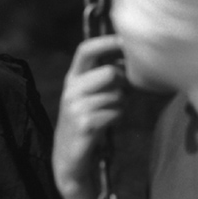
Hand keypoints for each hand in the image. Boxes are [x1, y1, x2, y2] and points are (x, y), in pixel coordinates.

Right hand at [52, 35, 126, 198]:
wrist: (69, 157)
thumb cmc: (86, 122)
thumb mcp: (89, 95)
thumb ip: (103, 77)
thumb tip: (128, 61)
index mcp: (72, 79)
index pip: (85, 50)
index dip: (107, 42)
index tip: (125, 42)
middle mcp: (70, 90)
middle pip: (109, 72)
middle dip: (122, 83)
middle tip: (120, 94)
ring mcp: (75, 107)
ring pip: (116, 94)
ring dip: (121, 104)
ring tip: (110, 113)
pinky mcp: (84, 124)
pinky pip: (115, 112)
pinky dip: (117, 117)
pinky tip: (107, 124)